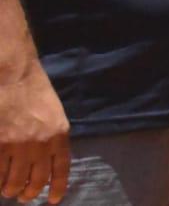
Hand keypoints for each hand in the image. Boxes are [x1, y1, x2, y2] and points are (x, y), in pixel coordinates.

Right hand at [0, 60, 69, 202]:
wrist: (14, 75)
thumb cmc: (34, 91)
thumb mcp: (54, 114)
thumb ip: (53, 138)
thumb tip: (48, 163)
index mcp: (59, 135)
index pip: (61, 169)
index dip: (58, 188)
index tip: (53, 201)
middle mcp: (40, 143)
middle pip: (36, 181)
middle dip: (29, 193)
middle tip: (23, 196)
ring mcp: (17, 145)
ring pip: (14, 181)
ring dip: (10, 190)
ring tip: (8, 190)